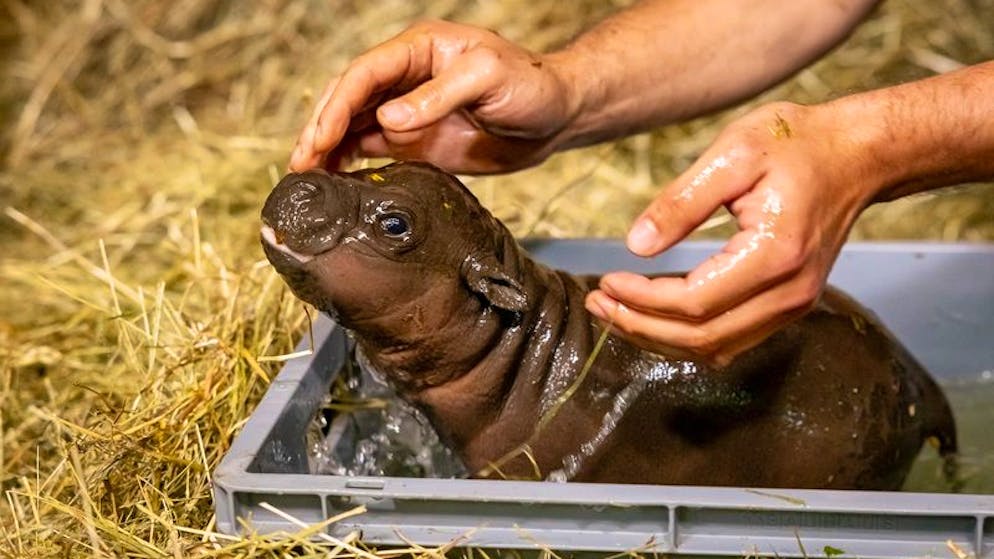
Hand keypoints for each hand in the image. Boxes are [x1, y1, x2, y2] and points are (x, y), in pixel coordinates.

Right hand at [290, 20, 576, 173]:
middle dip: (320, 128)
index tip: (320, 137)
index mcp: (418, 50)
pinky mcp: (414, 141)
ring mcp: (407, 111)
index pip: (364, 74)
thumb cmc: (530, 85)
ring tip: (304, 177)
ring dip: (326, 148)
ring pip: (353, 125)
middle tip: (299, 163)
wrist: (555, 116)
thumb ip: (439, 96)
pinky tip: (332, 180)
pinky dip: (347, 163)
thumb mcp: (489, 78)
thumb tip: (387, 118)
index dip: (337, 105)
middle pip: (348, 99)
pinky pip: (371, 149)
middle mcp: (405, 78)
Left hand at [585, 101, 881, 365]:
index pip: (695, 302)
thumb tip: (636, 245)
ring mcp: (793, 305)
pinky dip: (686, 336)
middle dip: (641, 326)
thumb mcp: (733, 153)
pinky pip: (730, 339)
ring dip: (659, 337)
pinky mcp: (789, 305)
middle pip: (702, 337)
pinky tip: (653, 315)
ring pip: (714, 348)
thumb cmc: (797, 143)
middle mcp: (789, 292)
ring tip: (614, 312)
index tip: (606, 280)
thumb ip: (682, 201)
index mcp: (775, 254)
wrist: (858, 154)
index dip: (643, 300)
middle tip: (597, 304)